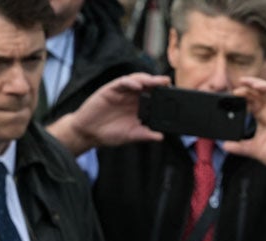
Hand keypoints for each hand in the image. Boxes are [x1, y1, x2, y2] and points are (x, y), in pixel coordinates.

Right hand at [47, 72, 170, 153]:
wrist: (89, 133)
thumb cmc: (110, 133)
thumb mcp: (132, 135)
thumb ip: (145, 134)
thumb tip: (161, 136)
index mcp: (139, 107)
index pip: (153, 96)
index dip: (163, 94)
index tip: (175, 95)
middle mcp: (132, 97)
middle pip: (147, 86)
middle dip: (158, 83)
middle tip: (169, 82)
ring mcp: (121, 92)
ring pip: (136, 80)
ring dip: (147, 79)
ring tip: (156, 81)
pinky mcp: (110, 90)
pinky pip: (121, 82)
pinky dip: (130, 82)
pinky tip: (137, 85)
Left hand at [222, 77, 265, 179]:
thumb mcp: (256, 150)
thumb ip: (241, 148)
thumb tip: (224, 146)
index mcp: (263, 115)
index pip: (252, 98)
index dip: (244, 93)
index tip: (234, 93)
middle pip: (263, 90)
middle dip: (253, 84)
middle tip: (242, 82)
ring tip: (256, 86)